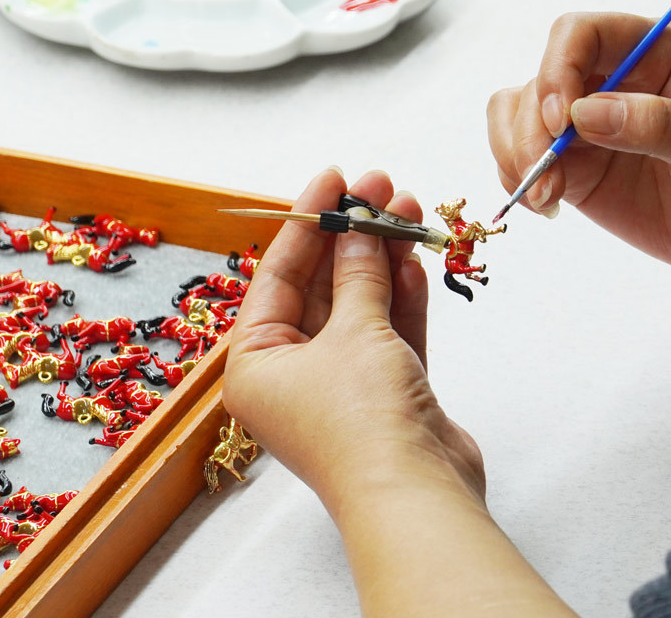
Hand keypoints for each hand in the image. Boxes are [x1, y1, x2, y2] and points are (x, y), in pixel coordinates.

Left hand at [224, 168, 484, 516]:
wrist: (415, 493)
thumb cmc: (362, 422)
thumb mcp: (355, 330)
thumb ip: (358, 272)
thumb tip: (358, 228)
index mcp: (255, 366)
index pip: (277, 277)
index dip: (307, 221)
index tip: (333, 177)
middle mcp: (292, 376)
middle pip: (320, 287)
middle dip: (351, 235)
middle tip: (378, 186)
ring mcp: (341, 386)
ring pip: (359, 305)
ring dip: (382, 258)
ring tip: (406, 208)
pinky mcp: (386, 395)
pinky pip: (388, 332)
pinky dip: (400, 296)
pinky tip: (413, 256)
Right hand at [487, 12, 670, 279]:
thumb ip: (655, 125)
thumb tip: (582, 114)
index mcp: (652, 51)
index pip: (579, 34)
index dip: (558, 69)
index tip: (562, 120)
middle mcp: (613, 79)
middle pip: (539, 78)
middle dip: (530, 128)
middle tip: (549, 178)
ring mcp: (589, 124)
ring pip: (517, 115)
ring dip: (516, 154)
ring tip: (547, 198)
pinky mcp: (577, 167)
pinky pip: (522, 157)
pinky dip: (517, 179)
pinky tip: (546, 207)